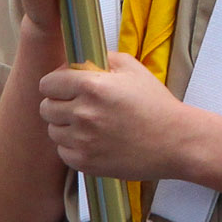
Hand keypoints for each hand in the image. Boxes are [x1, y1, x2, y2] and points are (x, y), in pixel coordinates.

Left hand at [36, 51, 201, 180]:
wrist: (175, 141)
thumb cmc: (156, 104)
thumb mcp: (133, 69)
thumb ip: (102, 59)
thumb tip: (79, 61)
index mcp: (92, 86)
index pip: (48, 83)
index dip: (57, 83)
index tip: (67, 86)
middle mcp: (83, 113)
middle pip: (46, 107)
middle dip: (60, 104)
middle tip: (80, 106)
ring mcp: (83, 141)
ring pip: (53, 131)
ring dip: (67, 127)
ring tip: (92, 125)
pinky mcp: (85, 162)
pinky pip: (63, 152)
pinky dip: (75, 147)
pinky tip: (95, 141)